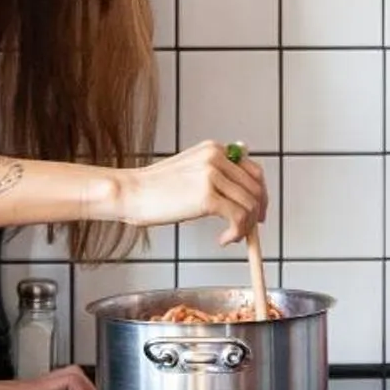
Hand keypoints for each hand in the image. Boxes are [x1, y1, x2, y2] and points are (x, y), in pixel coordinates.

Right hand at [110, 139, 268, 241]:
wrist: (129, 192)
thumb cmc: (154, 188)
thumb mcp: (190, 171)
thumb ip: (216, 176)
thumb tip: (242, 198)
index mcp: (215, 149)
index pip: (254, 171)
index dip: (261, 195)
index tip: (259, 212)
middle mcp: (217, 158)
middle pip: (255, 189)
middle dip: (256, 213)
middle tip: (249, 232)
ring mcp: (212, 176)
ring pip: (249, 205)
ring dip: (245, 227)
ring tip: (231, 237)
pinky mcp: (207, 197)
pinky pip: (237, 218)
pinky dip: (236, 233)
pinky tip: (223, 239)